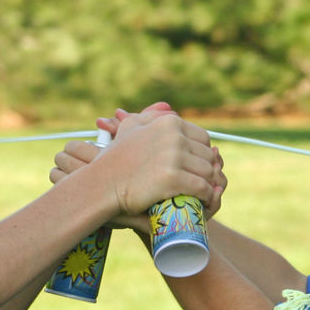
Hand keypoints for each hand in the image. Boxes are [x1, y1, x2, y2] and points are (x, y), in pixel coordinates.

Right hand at [51, 103, 225, 224]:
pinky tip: (199, 202)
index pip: (203, 138)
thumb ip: (149, 115)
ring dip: (208, 185)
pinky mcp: (173, 178)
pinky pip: (202, 187)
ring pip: (208, 172)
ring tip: (201, 194)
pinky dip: (205, 197)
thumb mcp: (130, 128)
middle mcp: (174, 136)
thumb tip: (168, 107)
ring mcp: (174, 157)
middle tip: (200, 184)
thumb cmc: (114, 159)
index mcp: (169, 123)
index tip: (195, 168)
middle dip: (207, 170)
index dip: (202, 155)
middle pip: (208, 155)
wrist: (100, 184)